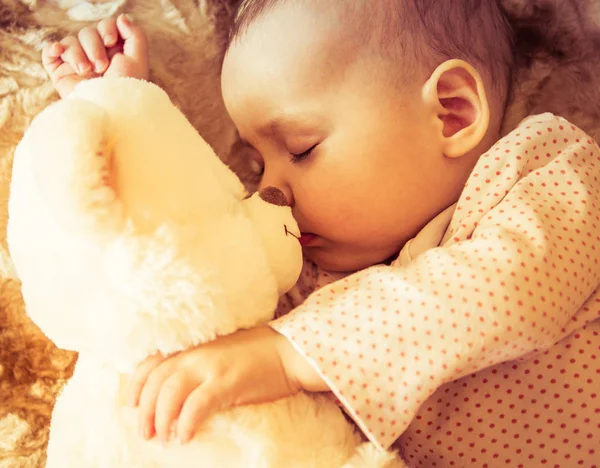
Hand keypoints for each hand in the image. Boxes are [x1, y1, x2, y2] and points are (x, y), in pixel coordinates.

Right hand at [41, 14, 148, 98]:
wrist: (109, 110)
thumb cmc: (126, 89)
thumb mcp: (138, 61)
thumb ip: (135, 36)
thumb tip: (121, 18)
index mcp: (113, 52)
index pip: (105, 26)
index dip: (107, 29)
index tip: (111, 43)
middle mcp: (94, 55)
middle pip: (87, 32)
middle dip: (94, 47)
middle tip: (102, 67)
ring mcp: (77, 64)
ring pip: (70, 42)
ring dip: (78, 54)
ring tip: (87, 72)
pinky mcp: (61, 72)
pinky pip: (49, 52)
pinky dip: (52, 49)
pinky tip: (59, 51)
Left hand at [127, 327, 326, 444]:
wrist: (288, 352)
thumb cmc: (257, 355)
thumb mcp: (220, 354)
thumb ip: (198, 365)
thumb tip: (178, 392)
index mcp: (193, 347)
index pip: (151, 362)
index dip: (135, 385)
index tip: (130, 405)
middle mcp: (196, 353)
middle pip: (155, 381)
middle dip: (143, 410)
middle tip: (145, 434)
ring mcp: (211, 365)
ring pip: (169, 392)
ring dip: (160, 418)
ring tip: (163, 439)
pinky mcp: (227, 381)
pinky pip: (197, 404)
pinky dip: (186, 423)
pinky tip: (185, 438)